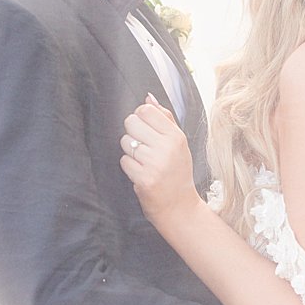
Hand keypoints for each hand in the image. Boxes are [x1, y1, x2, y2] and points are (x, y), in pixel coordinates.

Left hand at [119, 95, 195, 222]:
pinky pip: (124, 161)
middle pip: (131, 122)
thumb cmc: (178, 172)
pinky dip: (129, 167)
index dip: (140, 117)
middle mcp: (167, 147)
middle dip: (132, 133)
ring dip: (130, 151)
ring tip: (144, 161)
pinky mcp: (144, 178)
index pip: (146, 110)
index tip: (145, 129)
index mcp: (176, 136)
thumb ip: (165, 119)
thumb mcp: (179, 144)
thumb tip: (148, 97)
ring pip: (125, 142)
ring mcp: (155, 163)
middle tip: (142, 146)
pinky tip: (141, 173)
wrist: (180, 207)